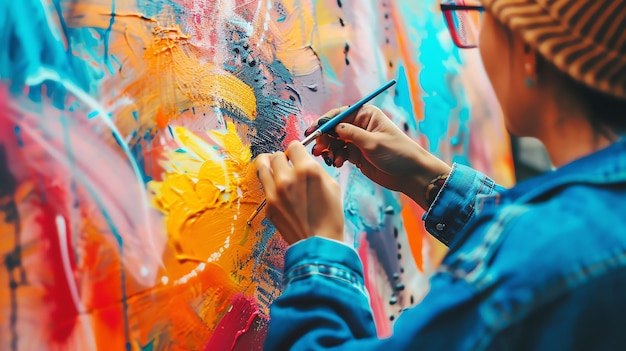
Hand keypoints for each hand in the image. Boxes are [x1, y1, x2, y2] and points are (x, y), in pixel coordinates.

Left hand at [255, 141, 343, 244]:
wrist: (319, 243)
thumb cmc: (330, 216)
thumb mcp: (332, 186)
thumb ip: (315, 168)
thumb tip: (303, 160)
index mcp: (307, 171)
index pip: (293, 146)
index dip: (297, 150)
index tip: (298, 156)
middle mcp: (288, 178)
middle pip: (276, 155)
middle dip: (284, 159)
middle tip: (289, 166)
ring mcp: (274, 193)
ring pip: (262, 166)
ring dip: (270, 165)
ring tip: (276, 170)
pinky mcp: (268, 206)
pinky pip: (265, 186)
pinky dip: (271, 185)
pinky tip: (281, 192)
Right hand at [306, 105, 450, 209]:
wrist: (410, 174)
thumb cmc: (398, 153)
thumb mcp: (373, 142)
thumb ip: (350, 134)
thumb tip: (331, 127)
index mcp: (366, 115)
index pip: (339, 114)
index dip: (324, 122)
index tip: (312, 131)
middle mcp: (360, 126)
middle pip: (334, 128)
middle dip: (324, 138)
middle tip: (317, 149)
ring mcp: (358, 141)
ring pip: (335, 142)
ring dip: (329, 150)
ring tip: (330, 159)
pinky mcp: (357, 155)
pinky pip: (340, 153)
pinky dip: (336, 157)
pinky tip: (338, 163)